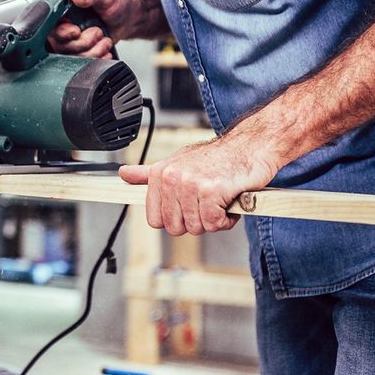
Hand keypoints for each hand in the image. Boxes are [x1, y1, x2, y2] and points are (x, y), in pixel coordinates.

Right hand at [48, 0, 137, 58]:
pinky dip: (96, 59)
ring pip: (71, 57)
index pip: (50, 27)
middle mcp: (61, 26)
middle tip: (98, 32)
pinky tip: (105, 51)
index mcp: (60, 9)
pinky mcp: (77, 52)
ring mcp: (69, 41)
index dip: (63, 33)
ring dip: (92, 52)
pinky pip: (80, 64)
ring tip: (105, 41)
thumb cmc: (113, 3)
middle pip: (60, 45)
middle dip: (83, 43)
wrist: (126, 18)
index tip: (77, 31)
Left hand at [118, 137, 277, 235]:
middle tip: (208, 203)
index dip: (176, 219)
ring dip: (213, 220)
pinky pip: (213, 223)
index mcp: (160, 173)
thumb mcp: (178, 162)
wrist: (250, 147)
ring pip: (196, 227)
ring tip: (220, 200)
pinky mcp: (211, 191)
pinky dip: (226, 219)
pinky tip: (230, 202)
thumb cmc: (217, 158)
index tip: (189, 208)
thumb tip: (124, 174)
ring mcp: (190, 184)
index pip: (155, 220)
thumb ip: (149, 173)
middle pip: (175, 227)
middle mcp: (172, 177)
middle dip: (196, 221)